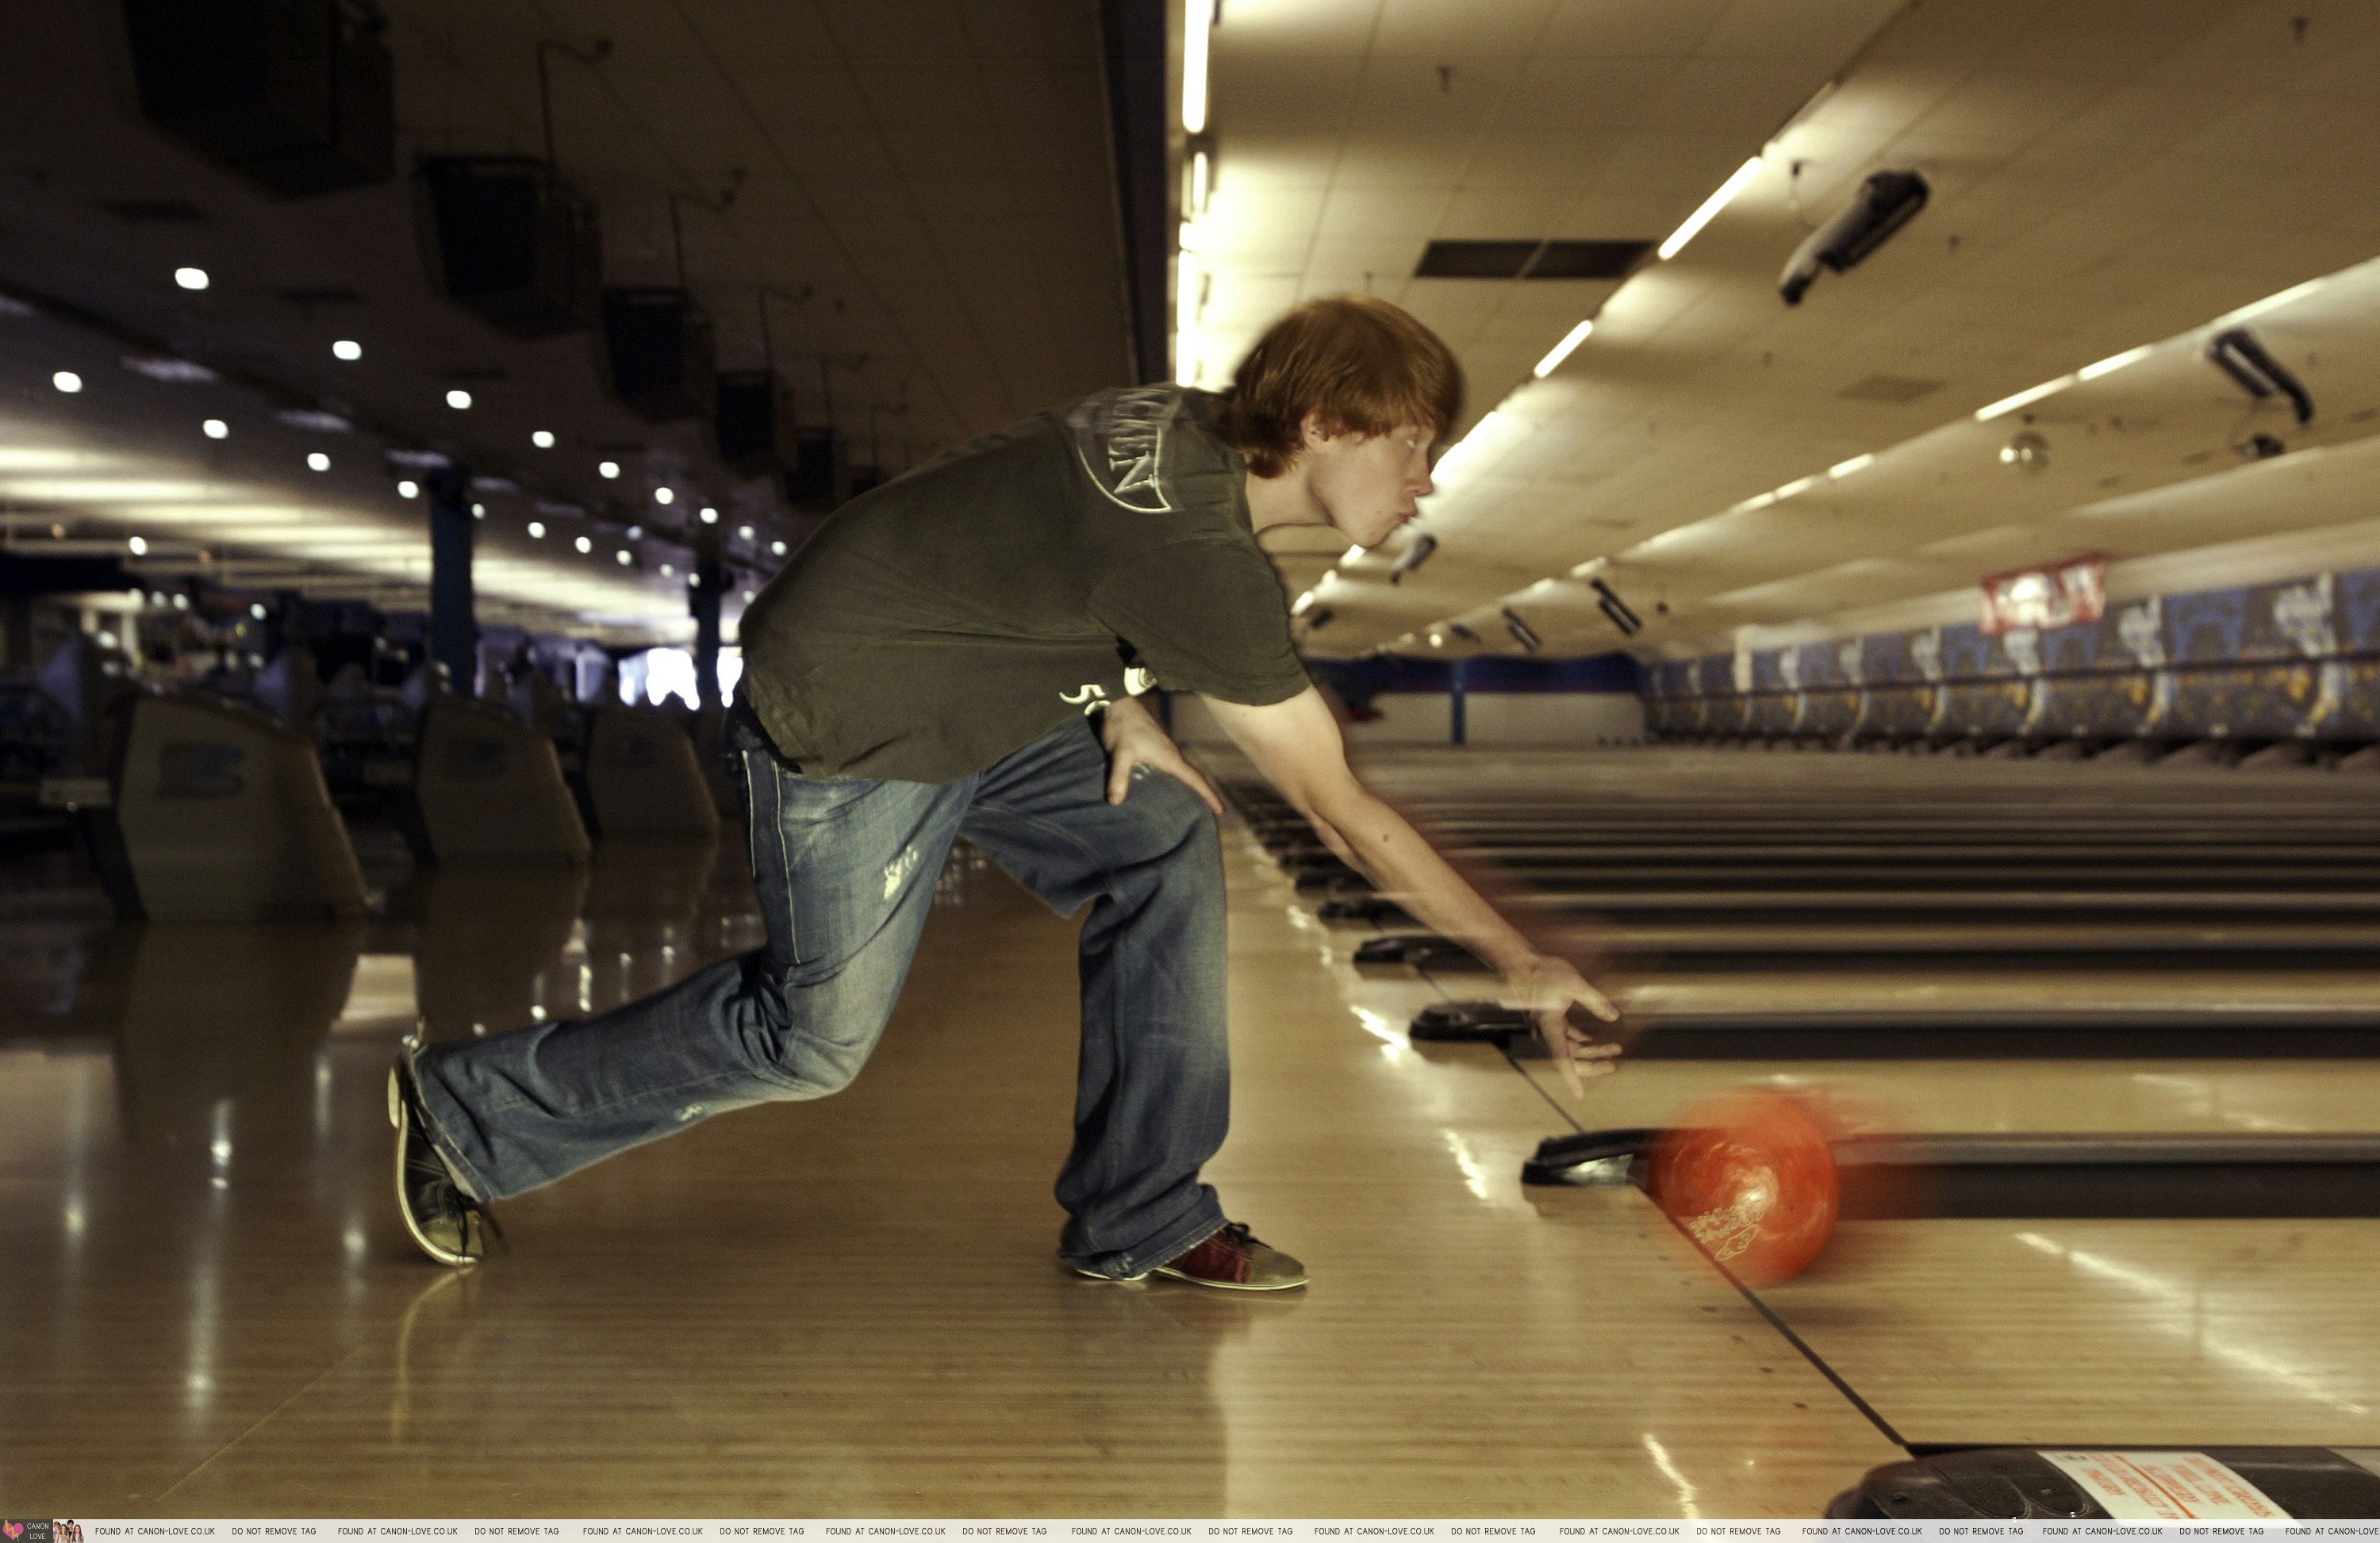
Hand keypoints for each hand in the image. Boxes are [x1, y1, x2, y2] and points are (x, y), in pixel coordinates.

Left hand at [1096, 697, 1223, 815]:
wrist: (1118, 703)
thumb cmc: (1123, 726)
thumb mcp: (1121, 752)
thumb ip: (1119, 777)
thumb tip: (1115, 802)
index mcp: (1170, 758)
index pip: (1195, 779)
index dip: (1209, 795)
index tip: (1221, 810)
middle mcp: (1172, 754)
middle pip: (1193, 777)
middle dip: (1204, 794)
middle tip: (1211, 814)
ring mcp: (1165, 750)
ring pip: (1182, 772)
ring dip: (1190, 787)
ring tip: (1193, 805)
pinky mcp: (1156, 747)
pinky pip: (1172, 768)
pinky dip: (1176, 779)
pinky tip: (1167, 788)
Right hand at [1506, 953, 1621, 1095]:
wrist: (1520, 962)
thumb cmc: (1543, 972)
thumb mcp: (1574, 984)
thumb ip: (1595, 1001)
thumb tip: (1613, 1016)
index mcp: (1549, 1027)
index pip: (1562, 1058)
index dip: (1571, 1078)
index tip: (1579, 1094)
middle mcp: (1545, 1032)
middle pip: (1570, 1058)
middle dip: (1592, 1063)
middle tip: (1613, 1064)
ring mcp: (1546, 1027)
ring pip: (1570, 1048)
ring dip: (1591, 1050)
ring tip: (1613, 1049)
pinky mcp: (1548, 1020)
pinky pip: (1566, 1038)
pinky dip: (1581, 1040)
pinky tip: (1593, 1038)